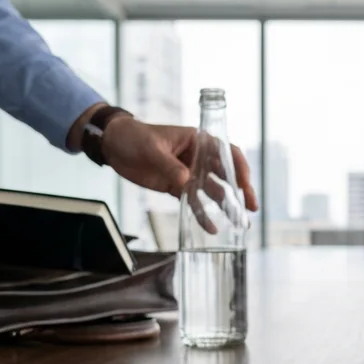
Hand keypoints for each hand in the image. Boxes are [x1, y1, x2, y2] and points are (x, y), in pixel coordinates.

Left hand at [99, 116, 259, 212]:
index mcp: (198, 140)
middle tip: (250, 209)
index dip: (239, 168)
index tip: (245, 186)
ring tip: (237, 223)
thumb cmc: (135, 137)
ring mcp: (189, 173)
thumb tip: (185, 181)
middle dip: (240, 192)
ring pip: (212, 191)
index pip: (227, 152)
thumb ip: (169, 165)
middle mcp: (198, 158)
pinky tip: (211, 227)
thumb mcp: (152, 148)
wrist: (114, 145)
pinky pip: (193, 202)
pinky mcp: (177, 187)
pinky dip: (202, 214)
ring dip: (225, 206)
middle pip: (225, 175)